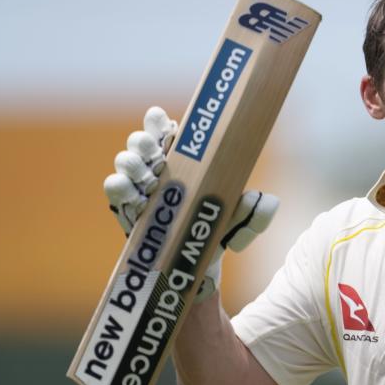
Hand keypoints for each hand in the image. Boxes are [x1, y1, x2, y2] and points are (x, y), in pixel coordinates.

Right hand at [103, 106, 277, 302]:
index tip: (163, 119)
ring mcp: (140, 187)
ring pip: (125, 162)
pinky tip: (130, 191)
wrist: (198, 265)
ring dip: (132, 163)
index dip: (159, 121)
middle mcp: (158, 168)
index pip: (166, 131)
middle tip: (155, 150)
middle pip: (141, 142)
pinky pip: (114, 190)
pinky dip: (119, 186)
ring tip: (147, 176)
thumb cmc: (216, 230)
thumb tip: (270, 201)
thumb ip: (256, 212)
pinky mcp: (127, 208)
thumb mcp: (241, 221)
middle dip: (144, 140)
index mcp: (183, 160)